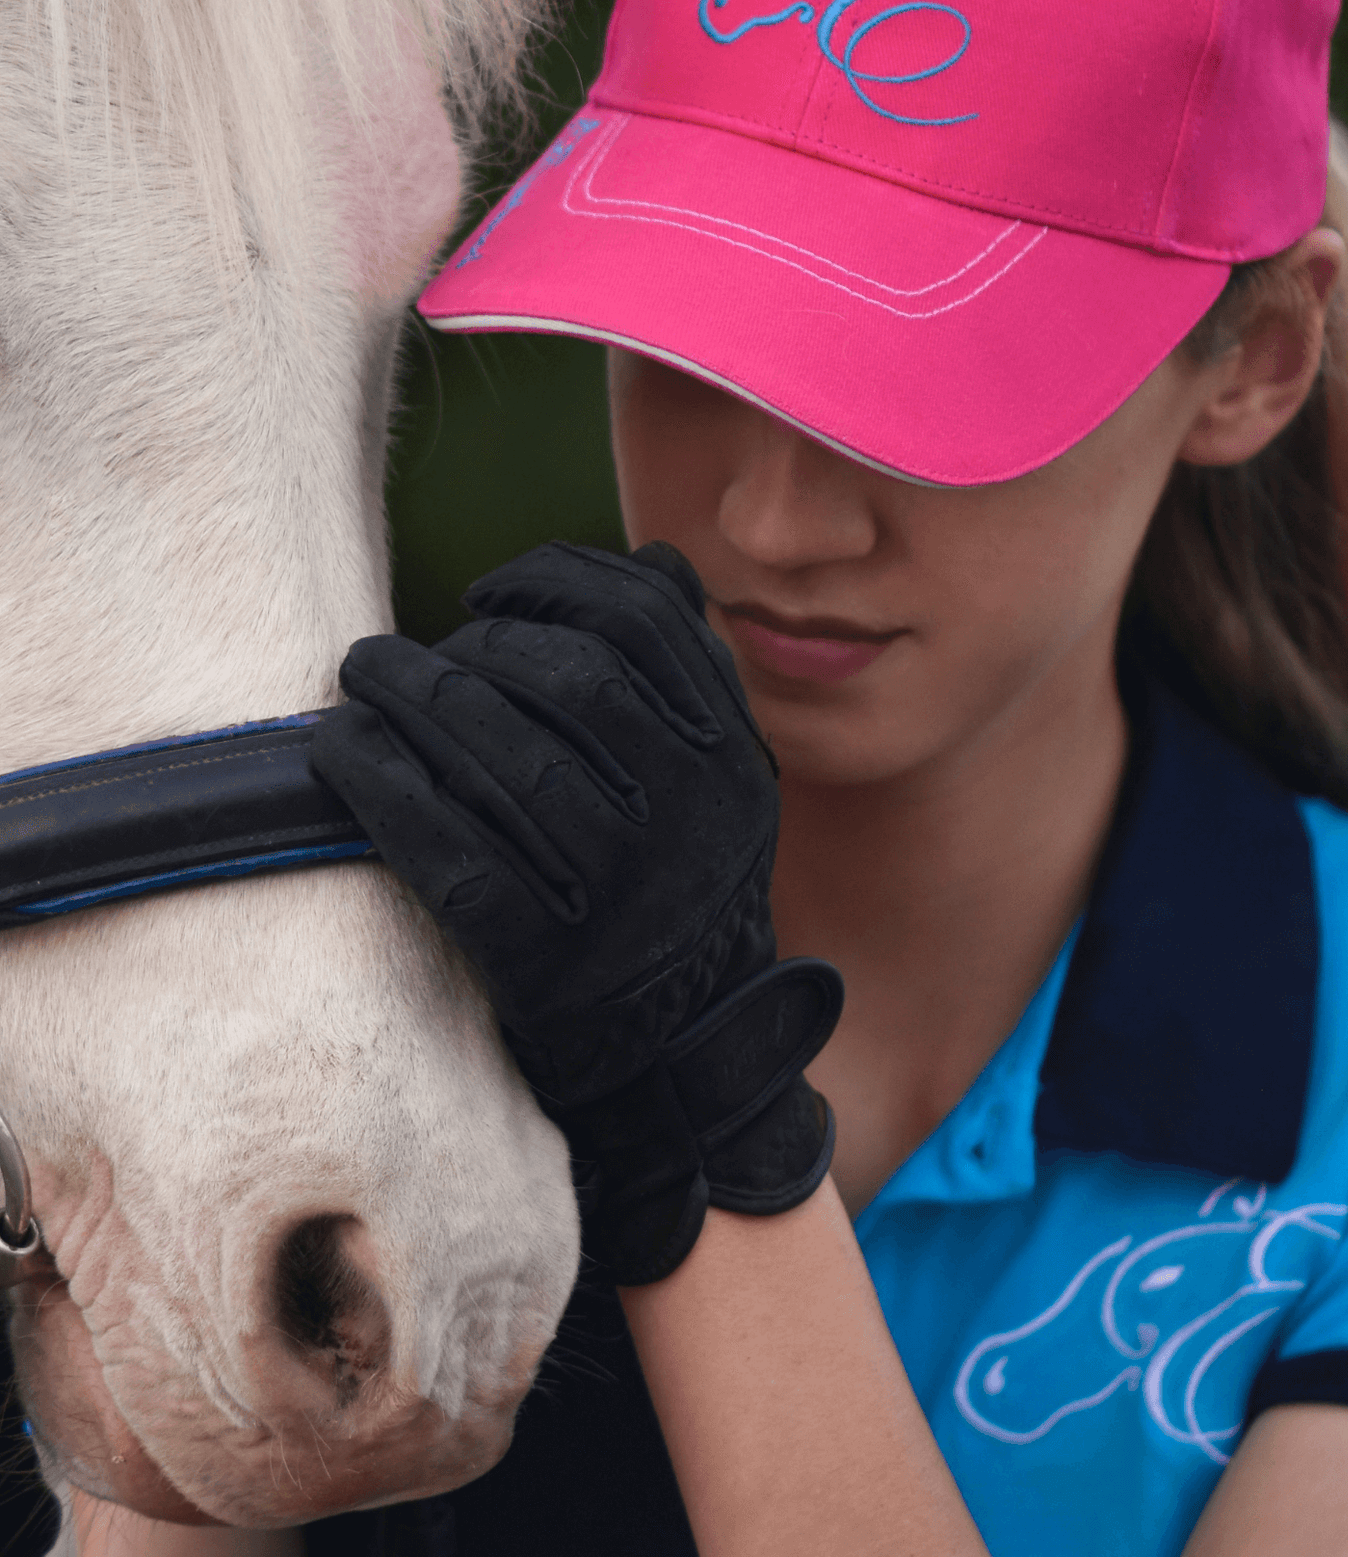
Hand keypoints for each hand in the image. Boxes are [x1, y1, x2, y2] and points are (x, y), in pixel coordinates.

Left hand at [311, 543, 841, 1281]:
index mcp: (729, 758)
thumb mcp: (723, 785)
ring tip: (358, 682)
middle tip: (396, 655)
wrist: (685, 1064)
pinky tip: (339, 754)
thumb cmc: (677, 894)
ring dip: (412, 702)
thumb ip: (691, 678)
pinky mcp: (547, 964)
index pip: (645, 620)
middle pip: (567, 680)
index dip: (557, 586)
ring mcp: (620, 893)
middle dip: (466, 649)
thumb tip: (648, 561)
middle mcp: (688, 816)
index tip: (488, 598)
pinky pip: (451, 855)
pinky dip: (386, 792)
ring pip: (508, 761)